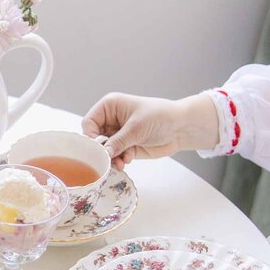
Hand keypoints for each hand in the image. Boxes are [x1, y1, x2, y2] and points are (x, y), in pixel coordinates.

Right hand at [81, 92, 218, 167]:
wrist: (180, 128)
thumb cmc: (160, 117)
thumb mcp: (136, 127)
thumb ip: (118, 141)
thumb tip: (103, 153)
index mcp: (109, 106)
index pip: (89, 122)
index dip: (91, 136)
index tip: (99, 148)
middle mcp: (111, 120)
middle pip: (95, 138)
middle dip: (102, 150)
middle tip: (109, 159)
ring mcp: (118, 134)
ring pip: (105, 149)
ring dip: (111, 158)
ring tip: (120, 163)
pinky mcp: (126, 145)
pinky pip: (115, 156)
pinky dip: (119, 160)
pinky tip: (127, 160)